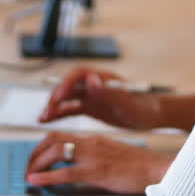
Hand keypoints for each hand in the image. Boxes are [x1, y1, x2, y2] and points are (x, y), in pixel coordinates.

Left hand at [24, 132, 171, 194]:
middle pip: (52, 140)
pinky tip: (36, 181)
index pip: (59, 136)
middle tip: (27, 168)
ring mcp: (93, 155)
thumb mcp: (111, 153)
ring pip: (55, 152)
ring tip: (29, 176)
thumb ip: (94, 155)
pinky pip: (65, 173)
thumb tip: (76, 165)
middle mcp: (90, 142)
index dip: (41, 146)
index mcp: (93, 138)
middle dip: (34, 154)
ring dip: (36, 164)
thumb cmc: (137, 165)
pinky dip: (46, 177)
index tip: (34, 159)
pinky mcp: (96, 170)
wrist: (155, 167)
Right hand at [38, 66, 162, 130]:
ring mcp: (91, 95)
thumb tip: (91, 79)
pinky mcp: (90, 106)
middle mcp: (94, 84)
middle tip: (48, 112)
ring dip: (53, 106)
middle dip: (56, 97)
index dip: (66, 83)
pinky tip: (47, 121)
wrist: (152, 115)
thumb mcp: (128, 103)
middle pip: (69, 85)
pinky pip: (70, 108)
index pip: (79, 74)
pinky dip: (58, 114)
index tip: (59, 96)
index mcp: (104, 78)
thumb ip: (109, 92)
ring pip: (66, 97)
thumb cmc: (144, 108)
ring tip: (42, 119)